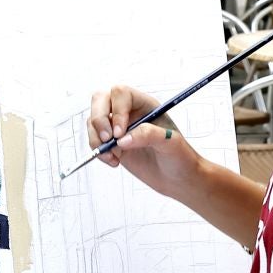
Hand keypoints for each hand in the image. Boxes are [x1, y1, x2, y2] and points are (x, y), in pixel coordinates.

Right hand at [89, 84, 203, 199]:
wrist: (178, 178)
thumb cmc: (179, 156)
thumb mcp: (170, 143)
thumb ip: (148, 135)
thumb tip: (122, 139)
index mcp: (145, 104)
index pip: (121, 94)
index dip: (117, 110)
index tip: (120, 133)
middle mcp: (128, 112)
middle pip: (100, 100)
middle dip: (99, 119)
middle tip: (106, 139)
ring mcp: (118, 127)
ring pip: (93, 121)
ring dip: (96, 139)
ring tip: (113, 156)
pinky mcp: (111, 143)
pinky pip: (94, 140)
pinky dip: (98, 151)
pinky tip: (114, 162)